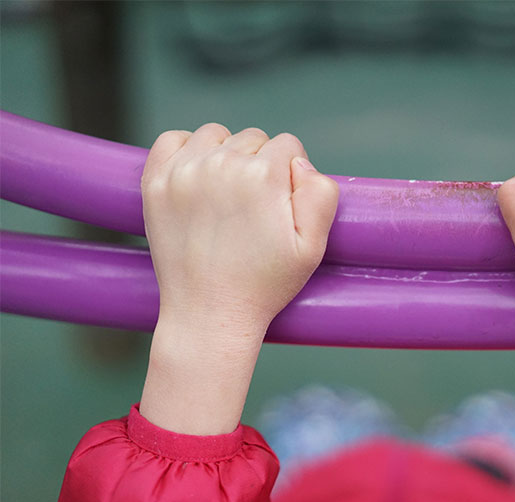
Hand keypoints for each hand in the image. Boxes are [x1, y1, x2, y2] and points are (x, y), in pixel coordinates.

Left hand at [139, 124, 338, 434]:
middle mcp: (221, 165)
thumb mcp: (313, 246)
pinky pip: (173, 139)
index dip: (291, 176)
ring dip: (227, 154)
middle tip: (256, 210)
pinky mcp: (155, 183)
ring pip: (217, 135)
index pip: (288, 146)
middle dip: (261, 165)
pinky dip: (187, 150)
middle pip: (254, 139)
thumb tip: (298, 162)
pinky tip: (198, 178)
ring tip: (229, 195)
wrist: (210, 315)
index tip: (282, 206)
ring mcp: (183, 172)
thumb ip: (321, 193)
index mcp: (263, 176)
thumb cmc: (266, 283)